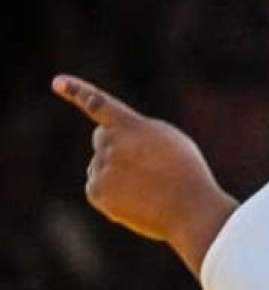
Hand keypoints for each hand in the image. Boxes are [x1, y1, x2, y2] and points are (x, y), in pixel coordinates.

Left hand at [52, 75, 238, 276]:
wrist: (190, 208)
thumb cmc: (186, 174)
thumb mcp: (168, 141)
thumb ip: (138, 135)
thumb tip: (109, 149)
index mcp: (131, 125)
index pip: (98, 103)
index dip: (77, 91)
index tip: (58, 82)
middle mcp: (111, 143)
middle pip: (102, 139)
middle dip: (114, 146)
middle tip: (144, 166)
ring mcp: (102, 168)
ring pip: (101, 166)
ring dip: (117, 174)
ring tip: (148, 188)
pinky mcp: (97, 192)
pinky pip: (98, 188)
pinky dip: (112, 195)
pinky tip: (136, 201)